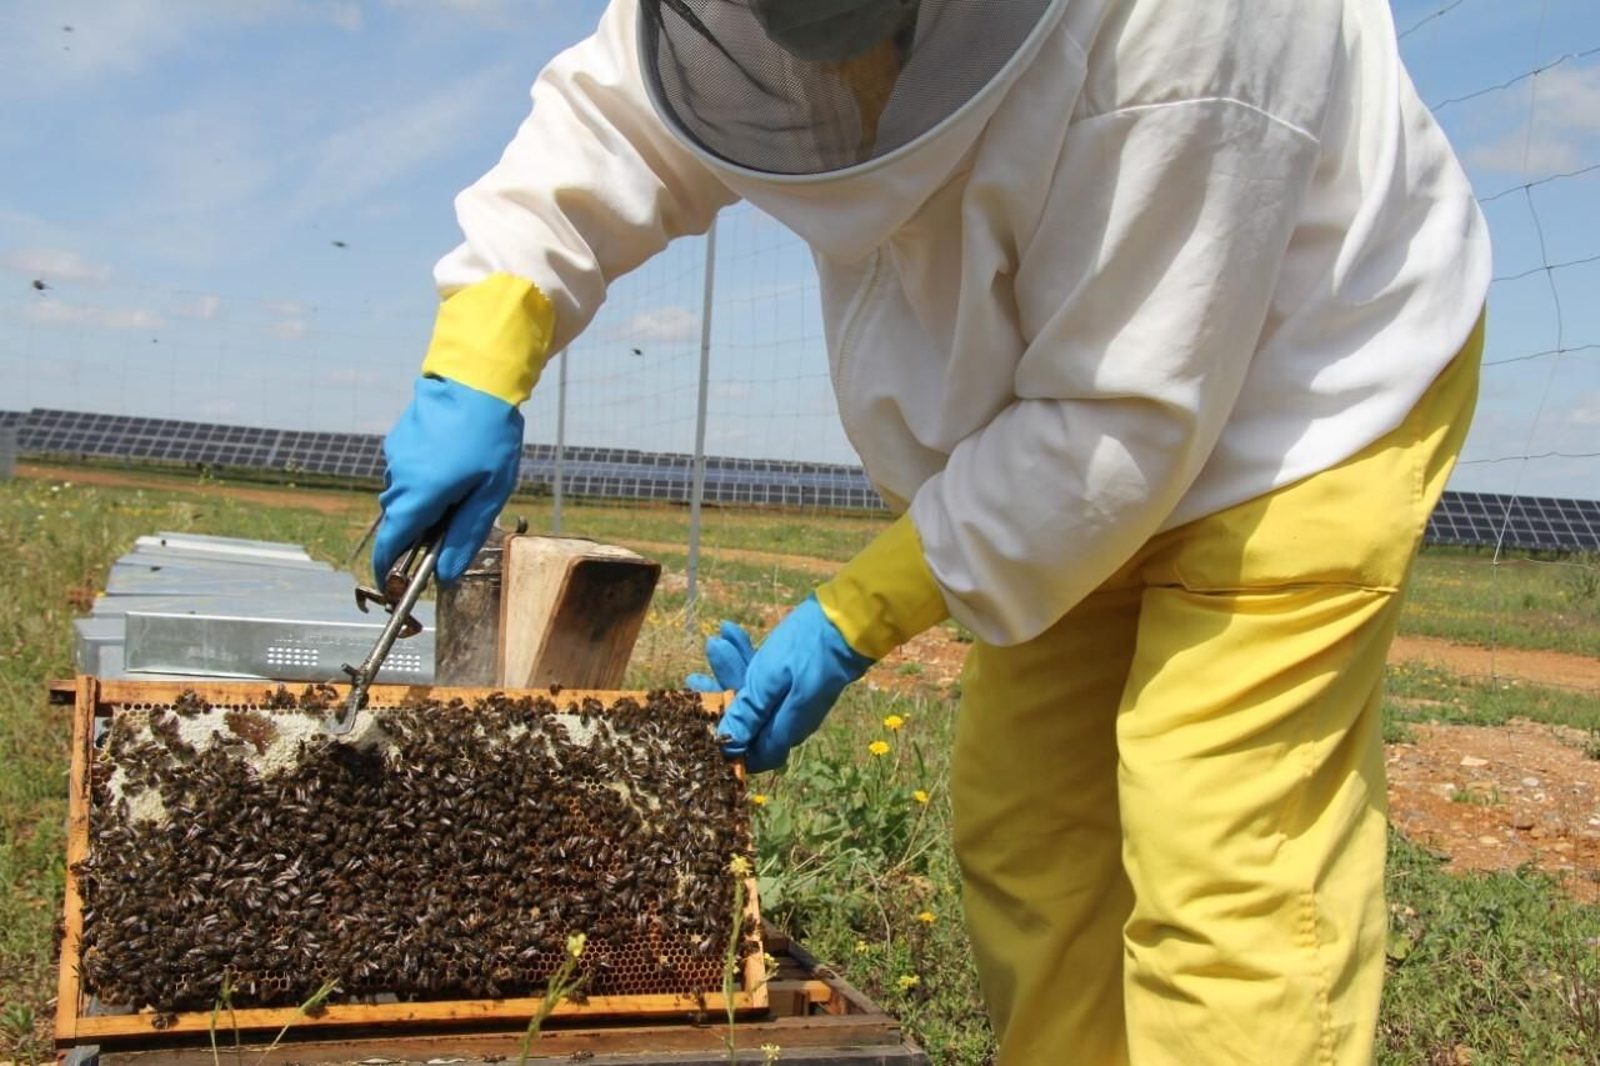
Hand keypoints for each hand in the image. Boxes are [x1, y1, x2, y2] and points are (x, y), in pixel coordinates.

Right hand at [374, 376, 522, 584]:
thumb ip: (464, 536)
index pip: (391, 544)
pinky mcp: (399, 438)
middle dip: (421, 529)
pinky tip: (455, 458)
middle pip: (401, 520)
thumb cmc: (489, 438)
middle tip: (458, 519)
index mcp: (418, 497)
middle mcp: (398, 478)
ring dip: (427, 499)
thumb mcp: (488, 494)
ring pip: (406, 493)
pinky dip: (426, 475)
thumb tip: (443, 574)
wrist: (476, 380)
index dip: (388, 568)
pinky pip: (408, 469)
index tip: (391, 583)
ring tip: (465, 481)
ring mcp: (396, 455)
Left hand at [689, 597, 872, 772]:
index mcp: (785, 729)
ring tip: (714, 640)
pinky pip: (767, 676)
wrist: (848, 618)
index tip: (700, 724)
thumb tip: (726, 747)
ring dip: (732, 669)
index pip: (752, 756)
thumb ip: (747, 713)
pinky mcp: (797, 678)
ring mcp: (794, 699)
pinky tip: (731, 631)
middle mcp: (790, 720)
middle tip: (693, 677)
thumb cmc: (807, 650)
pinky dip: (749, 658)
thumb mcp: (768, 680)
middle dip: (719, 696)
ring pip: (755, 694)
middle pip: (747, 721)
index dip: (726, 746)